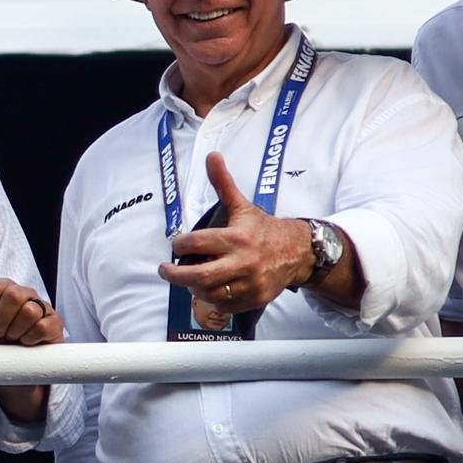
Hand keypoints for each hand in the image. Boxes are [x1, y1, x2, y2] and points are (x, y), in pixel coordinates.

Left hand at [0, 276, 61, 346]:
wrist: (10, 367)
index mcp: (3, 289)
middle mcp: (25, 293)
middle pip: (14, 294)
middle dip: (1, 320)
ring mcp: (42, 307)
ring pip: (30, 310)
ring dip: (15, 331)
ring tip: (11, 339)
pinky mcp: (55, 324)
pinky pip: (44, 325)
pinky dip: (30, 338)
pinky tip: (25, 344)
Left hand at [155, 151, 317, 325]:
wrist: (298, 252)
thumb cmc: (264, 229)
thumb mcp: (243, 205)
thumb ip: (223, 183)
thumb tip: (212, 156)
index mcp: (237, 238)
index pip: (197, 243)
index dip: (179, 244)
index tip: (175, 245)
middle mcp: (244, 263)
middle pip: (200, 276)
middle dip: (176, 275)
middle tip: (164, 270)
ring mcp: (250, 284)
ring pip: (210, 293)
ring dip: (193, 287)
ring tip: (189, 278)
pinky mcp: (255, 299)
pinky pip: (224, 306)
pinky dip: (211, 299)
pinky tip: (208, 288)